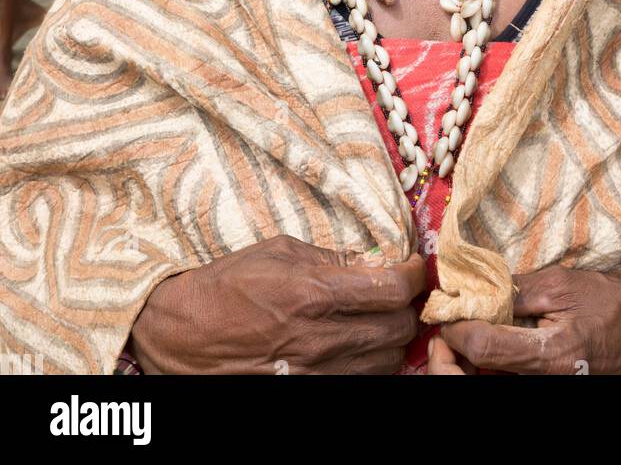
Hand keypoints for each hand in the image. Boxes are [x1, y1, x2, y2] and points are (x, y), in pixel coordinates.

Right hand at [130, 235, 425, 374]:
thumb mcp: (278, 252)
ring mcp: (316, 371)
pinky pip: (361, 381)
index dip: (415, 274)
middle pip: (398, 326)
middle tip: (399, 291)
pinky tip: (360, 345)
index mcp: (314, 292)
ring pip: (386, 360)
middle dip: (407, 306)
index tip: (415, 266)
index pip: (392, 287)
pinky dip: (370, 363)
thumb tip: (373, 260)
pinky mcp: (308, 391)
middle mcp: (320, 336)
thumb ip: (331, 256)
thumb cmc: (227, 285)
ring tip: (381, 318)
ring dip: (392, 337)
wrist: (182, 335)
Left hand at [439, 266, 620, 375]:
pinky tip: (497, 334)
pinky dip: (495, 355)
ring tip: (474, 322)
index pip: (483, 345)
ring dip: (475, 350)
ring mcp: (547, 385)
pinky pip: (512, 373)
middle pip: (482, 369)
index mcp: (550, 354)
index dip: (457, 326)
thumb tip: (473, 288)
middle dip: (459, 346)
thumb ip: (516, 289)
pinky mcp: (550, 382)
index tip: (447, 308)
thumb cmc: (613, 304)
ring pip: (494, 374)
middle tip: (451, 321)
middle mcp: (546, 379)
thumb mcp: (563, 284)